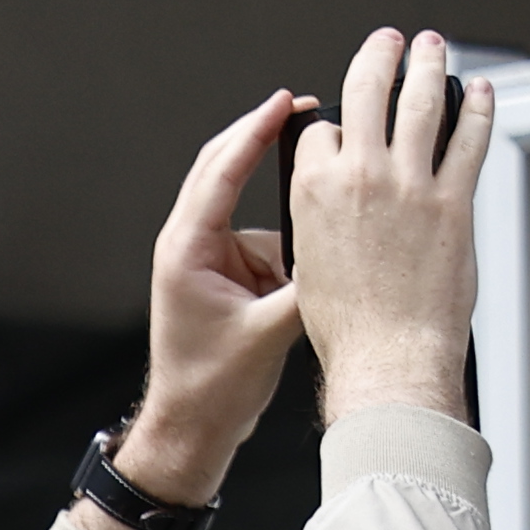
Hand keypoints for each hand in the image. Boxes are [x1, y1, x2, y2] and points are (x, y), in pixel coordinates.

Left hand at [121, 88, 310, 500]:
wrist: (189, 428)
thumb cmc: (212, 389)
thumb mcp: (269, 334)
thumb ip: (307, 285)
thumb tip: (343, 245)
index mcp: (186, 251)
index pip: (221, 172)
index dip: (255, 131)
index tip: (285, 100)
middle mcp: (188, 246)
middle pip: (223, 169)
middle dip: (263, 139)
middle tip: (306, 110)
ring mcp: (204, 258)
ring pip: (243, 203)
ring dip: (281, 195)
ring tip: (324, 182)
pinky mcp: (221, 273)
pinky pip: (256, 236)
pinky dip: (285, 232)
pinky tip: (315, 234)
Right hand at [291, 24, 495, 423]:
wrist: (388, 355)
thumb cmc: (349, 325)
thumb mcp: (309, 265)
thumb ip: (321, 218)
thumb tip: (336, 204)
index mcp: (314, 191)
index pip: (321, 132)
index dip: (331, 128)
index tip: (342, 126)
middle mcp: (362, 176)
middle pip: (368, 91)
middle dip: (379, 57)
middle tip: (388, 41)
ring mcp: (411, 183)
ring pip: (422, 102)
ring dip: (430, 65)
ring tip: (433, 46)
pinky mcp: (454, 199)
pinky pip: (470, 139)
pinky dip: (479, 109)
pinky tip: (481, 93)